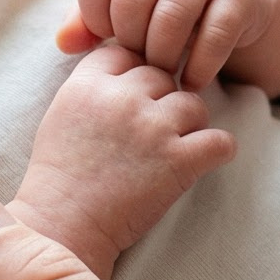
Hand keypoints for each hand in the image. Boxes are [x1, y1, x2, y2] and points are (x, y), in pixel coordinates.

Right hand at [15, 42, 236, 277]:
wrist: (61, 228)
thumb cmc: (59, 178)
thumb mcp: (62, 114)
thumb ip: (93, 86)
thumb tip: (128, 69)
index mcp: (87, 84)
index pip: (126, 51)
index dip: (133, 72)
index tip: (132, 99)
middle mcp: (121, 98)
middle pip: (162, 74)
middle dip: (161, 99)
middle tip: (154, 130)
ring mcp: (152, 128)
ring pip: (193, 104)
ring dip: (190, 124)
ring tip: (176, 147)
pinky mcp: (178, 161)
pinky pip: (220, 141)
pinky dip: (218, 151)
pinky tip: (205, 160)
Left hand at [58, 0, 279, 95]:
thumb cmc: (165, 5)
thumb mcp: (124, 7)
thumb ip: (87, 22)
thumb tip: (64, 43)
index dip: (94, 20)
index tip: (109, 40)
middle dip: (129, 41)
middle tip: (138, 62)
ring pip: (171, 17)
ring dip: (162, 57)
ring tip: (162, 76)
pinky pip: (214, 35)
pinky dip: (199, 68)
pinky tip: (191, 82)